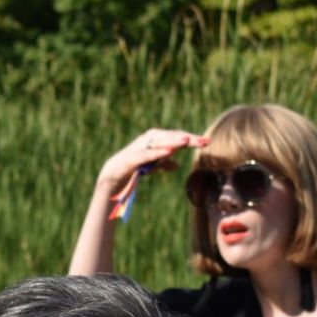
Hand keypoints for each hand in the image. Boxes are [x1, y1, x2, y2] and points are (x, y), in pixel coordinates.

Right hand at [93, 128, 207, 196]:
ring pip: (157, 143)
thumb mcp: (150, 167)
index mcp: (151, 142)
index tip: (206, 141)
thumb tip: (177, 166)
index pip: (174, 138)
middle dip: (185, 138)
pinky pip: (145, 155)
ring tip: (186, 141)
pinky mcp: (129, 160)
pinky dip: (157, 153)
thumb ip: (162, 164)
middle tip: (202, 141)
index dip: (190, 139)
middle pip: (168, 137)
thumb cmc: (130, 171)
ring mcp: (137, 150)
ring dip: (172, 141)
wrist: (110, 179)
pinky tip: (169, 152)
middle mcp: (145, 142)